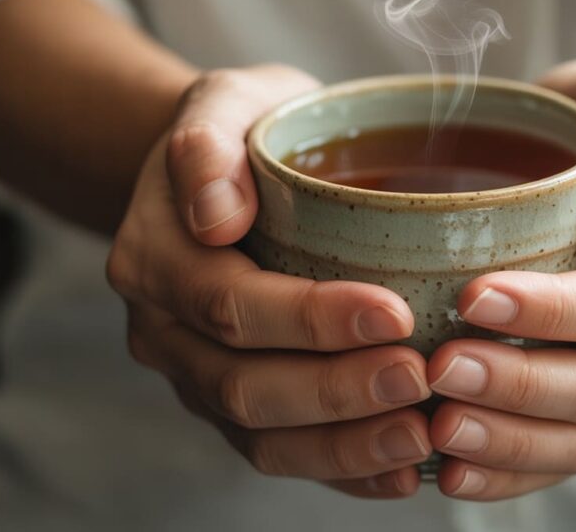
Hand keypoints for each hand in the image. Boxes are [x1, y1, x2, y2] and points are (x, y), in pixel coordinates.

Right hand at [107, 65, 432, 498]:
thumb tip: (216, 214)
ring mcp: (199, 377)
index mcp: (156, 260)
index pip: (230, 304)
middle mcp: (168, 331)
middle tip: (418, 379)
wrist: (225, 176)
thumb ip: (206, 143)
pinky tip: (402, 471)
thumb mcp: (224, 103)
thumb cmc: (244, 133)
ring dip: (344, 446)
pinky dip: (342, 469)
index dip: (309, 318)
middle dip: (336, 391)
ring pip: (261, 436)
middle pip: (245, 385)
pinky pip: (282, 453)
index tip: (394, 310)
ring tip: (420, 435)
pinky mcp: (236, 406)